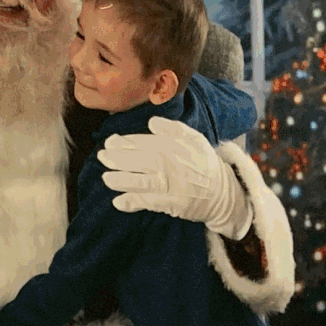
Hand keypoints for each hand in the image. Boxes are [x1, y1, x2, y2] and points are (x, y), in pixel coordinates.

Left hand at [100, 120, 249, 235]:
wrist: (222, 192)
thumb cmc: (204, 164)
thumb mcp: (194, 139)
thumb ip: (173, 129)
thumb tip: (151, 122)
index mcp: (172, 147)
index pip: (143, 142)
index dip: (124, 142)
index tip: (110, 142)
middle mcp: (168, 165)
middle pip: (137, 159)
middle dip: (116, 158)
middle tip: (102, 157)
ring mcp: (168, 185)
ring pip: (139, 181)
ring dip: (120, 180)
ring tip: (106, 178)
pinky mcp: (169, 203)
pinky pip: (147, 202)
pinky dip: (132, 203)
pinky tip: (118, 202)